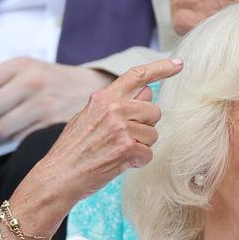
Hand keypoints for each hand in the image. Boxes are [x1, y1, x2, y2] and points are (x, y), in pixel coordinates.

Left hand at [0, 58, 116, 140]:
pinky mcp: (52, 126)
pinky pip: (20, 139)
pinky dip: (22, 137)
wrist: (96, 89)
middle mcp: (32, 83)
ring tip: (21, 119)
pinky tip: (34, 126)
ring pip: (1, 129)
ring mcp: (44, 106)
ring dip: (5, 129)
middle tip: (3, 112)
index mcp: (21, 65)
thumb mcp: (26, 70)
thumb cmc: (52, 82)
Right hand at [12, 58, 183, 220]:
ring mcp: (120, 128)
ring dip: (141, 147)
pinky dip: (139, 162)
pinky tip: (122, 163)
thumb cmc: (73, 150)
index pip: (137, 76)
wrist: (59, 176)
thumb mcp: (88, 117)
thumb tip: (147, 91)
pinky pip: (148, 154)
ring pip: (153, 135)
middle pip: (154, 111)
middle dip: (146, 127)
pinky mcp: (126, 148)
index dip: (161, 68)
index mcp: (103, 97)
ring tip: (118, 152)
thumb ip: (116, 104)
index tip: (179, 63)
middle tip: (126, 139)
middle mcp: (113, 108)